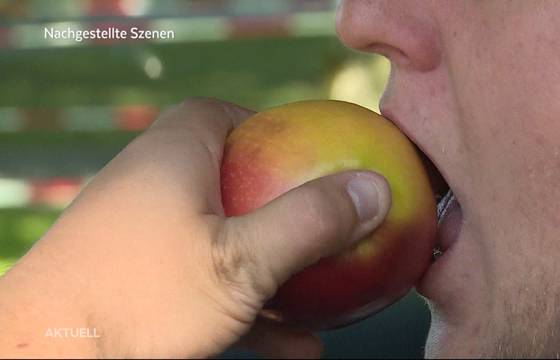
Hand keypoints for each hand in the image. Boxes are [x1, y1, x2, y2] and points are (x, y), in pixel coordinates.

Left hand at [0, 98, 390, 357]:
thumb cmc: (142, 297)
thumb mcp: (241, 260)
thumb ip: (310, 222)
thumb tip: (374, 188)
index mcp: (174, 154)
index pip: (223, 114)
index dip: (269, 129)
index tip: (310, 158)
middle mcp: (153, 185)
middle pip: (230, 177)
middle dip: (280, 206)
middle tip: (320, 227)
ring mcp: (144, 236)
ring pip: (223, 237)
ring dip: (272, 267)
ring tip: (323, 299)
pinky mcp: (138, 281)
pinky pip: (206, 280)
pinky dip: (248, 303)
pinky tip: (293, 343)